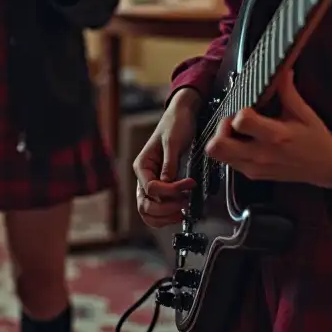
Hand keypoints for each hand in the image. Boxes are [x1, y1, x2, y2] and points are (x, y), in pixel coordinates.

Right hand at [133, 89, 199, 227]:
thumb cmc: (176, 123)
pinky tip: (180, 211)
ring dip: (165, 216)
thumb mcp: (173, 141)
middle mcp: (143, 177)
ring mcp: (151, 183)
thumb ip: (169, 164)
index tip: (189, 184)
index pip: (151, 188)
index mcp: (142, 165)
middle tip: (185, 203)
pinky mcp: (161, 186)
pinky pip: (158, 207)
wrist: (182, 115)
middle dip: (166, 209)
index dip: (171, 191)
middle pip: (145, 205)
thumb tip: (168, 184)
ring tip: (183, 211)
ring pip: (149, 211)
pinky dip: (167, 215)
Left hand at [205, 72, 331, 188]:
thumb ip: (288, 91)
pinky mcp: (252, 175)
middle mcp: (261, 154)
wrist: (326, 168)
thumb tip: (281, 69)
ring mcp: (254, 168)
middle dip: (221, 128)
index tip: (248, 108)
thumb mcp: (304, 112)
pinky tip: (243, 142)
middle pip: (218, 146)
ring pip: (218, 156)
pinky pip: (228, 162)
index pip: (241, 122)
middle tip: (233, 121)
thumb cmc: (315, 139)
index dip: (239, 111)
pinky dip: (229, 150)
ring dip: (222, 140)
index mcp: (276, 136)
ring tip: (237, 131)